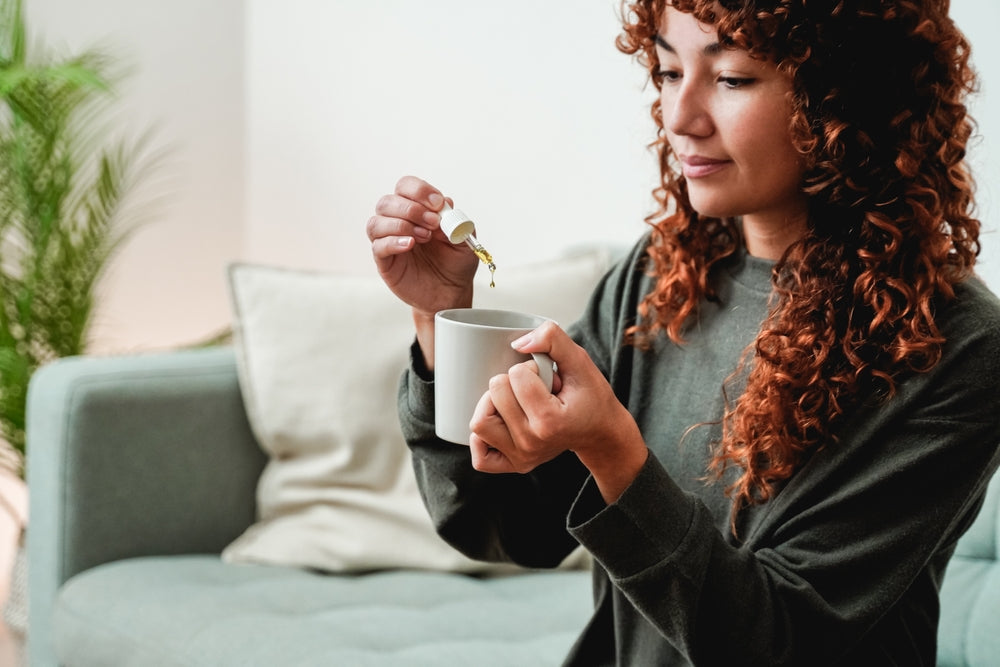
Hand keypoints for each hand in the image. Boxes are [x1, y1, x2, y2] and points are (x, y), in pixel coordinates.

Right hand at [366, 176, 478, 366]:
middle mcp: (398, 222)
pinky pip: (378, 246)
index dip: (419, 190)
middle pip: (387, 202)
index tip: (438, 204)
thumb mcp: (464, 239)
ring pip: (376, 222)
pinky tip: (410, 244)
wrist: (451, 293)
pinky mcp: (385, 262)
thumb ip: (456, 220)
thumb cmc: (455, 264)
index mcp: (416, 211)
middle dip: (411, 208)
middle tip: (433, 223)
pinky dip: (392, 241)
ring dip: (401, 224)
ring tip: (425, 237)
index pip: (405, 187)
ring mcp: (388, 242)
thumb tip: (445, 202)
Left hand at [468, 321, 648, 502]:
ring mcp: (522, 457)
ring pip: (479, 423)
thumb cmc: (590, 396)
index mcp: (550, 421)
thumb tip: (518, 343)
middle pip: (494, 394)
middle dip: (512, 382)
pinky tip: (501, 423)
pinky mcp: (514, 465)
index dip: (531, 368)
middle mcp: (533, 443)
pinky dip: (482, 437)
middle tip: (535, 391)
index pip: (516, 376)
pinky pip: (480, 456)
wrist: (600, 432)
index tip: (549, 379)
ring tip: (516, 404)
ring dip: (492, 404)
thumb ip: (552, 339)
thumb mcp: (579, 360)